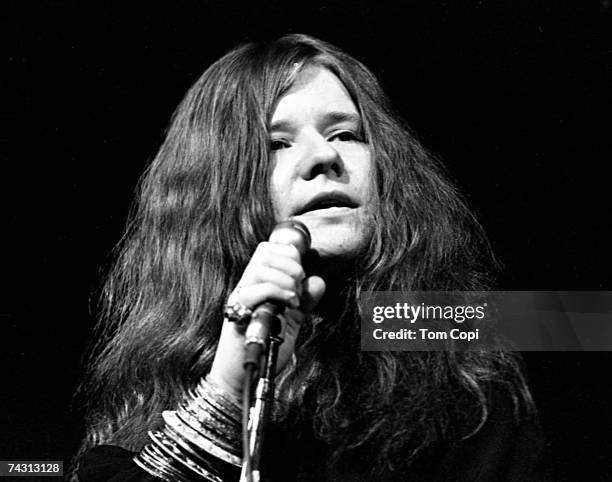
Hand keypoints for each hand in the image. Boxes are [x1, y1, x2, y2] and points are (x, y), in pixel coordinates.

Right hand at [209, 241, 325, 397]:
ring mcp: (240, 299)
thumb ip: (303, 302)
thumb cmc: (263, 349)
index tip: (301, 275)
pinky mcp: (237, 313)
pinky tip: (288, 306)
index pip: (268, 250)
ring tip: (293, 298)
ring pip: (259, 268)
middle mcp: (246, 287)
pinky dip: (277, 293)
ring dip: (285, 279)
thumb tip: (317, 281)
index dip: (289, 254)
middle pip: (264, 252)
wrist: (241, 378)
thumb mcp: (290, 322)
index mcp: (257, 284)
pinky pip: (254, 290)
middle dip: (290, 264)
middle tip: (298, 286)